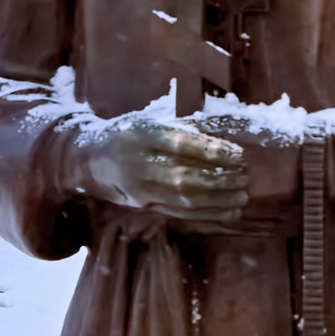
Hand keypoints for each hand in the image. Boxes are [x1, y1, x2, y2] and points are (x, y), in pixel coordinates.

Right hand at [74, 114, 248, 231]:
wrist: (89, 158)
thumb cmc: (131, 134)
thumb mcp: (150, 122)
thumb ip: (182, 129)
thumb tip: (226, 141)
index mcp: (139, 134)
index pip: (179, 144)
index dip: (211, 151)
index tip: (237, 154)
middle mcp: (136, 163)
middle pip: (182, 176)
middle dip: (218, 180)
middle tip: (244, 178)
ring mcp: (138, 189)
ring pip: (182, 199)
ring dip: (217, 200)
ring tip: (242, 196)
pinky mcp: (142, 206)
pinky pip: (178, 213)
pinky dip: (207, 214)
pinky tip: (229, 211)